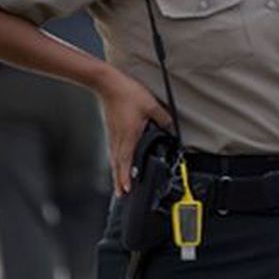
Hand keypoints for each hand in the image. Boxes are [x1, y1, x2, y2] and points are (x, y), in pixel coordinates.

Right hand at [96, 68, 171, 194]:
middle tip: (121, 194)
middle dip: (119, 181)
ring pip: (115, 159)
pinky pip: (114, 150)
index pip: (126, 163)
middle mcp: (118, 138)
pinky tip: (118, 162)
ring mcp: (113, 134)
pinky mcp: (112, 130)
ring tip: (119, 184)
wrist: (108, 84)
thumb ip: (163, 117)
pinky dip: (116, 161)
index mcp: (128, 136)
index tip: (126, 190)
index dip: (125, 178)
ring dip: (117, 172)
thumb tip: (171, 127)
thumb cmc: (127, 93)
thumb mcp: (151, 105)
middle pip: (118, 165)